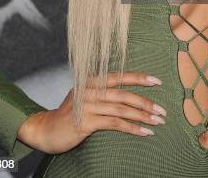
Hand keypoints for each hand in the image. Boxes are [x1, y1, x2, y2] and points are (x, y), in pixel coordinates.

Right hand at [17, 71, 165, 153]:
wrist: (45, 130)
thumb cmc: (70, 114)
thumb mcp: (85, 97)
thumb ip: (103, 93)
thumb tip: (129, 95)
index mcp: (92, 80)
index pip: (120, 76)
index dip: (139, 78)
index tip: (157, 81)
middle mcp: (90, 89)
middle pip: (124, 94)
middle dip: (145, 102)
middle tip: (162, 110)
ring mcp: (88, 105)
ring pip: (121, 109)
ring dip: (142, 116)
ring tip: (158, 121)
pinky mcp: (86, 122)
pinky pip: (114, 123)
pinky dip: (132, 127)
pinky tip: (144, 132)